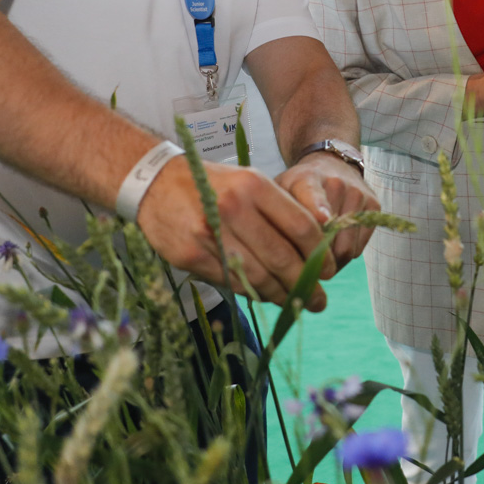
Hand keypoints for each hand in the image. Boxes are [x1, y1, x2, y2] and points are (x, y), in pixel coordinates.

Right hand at [136, 158, 333, 310]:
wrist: (154, 183)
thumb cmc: (210, 183)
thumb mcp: (248, 181)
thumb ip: (279, 211)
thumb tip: (313, 250)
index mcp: (254, 186)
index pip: (301, 228)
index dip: (320, 255)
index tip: (330, 270)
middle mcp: (235, 209)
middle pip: (283, 258)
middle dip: (307, 284)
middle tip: (320, 299)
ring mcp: (211, 235)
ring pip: (259, 276)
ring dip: (282, 295)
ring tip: (296, 302)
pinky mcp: (192, 256)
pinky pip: (233, 283)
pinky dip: (254, 293)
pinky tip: (266, 295)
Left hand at [275, 152, 379, 272]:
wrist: (331, 165)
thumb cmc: (298, 187)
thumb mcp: (279, 193)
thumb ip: (273, 216)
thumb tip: (271, 254)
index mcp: (307, 179)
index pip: (314, 195)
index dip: (318, 208)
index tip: (322, 219)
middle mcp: (337, 184)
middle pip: (330, 237)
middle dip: (314, 260)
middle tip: (302, 266)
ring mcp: (358, 194)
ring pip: (346, 249)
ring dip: (331, 262)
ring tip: (318, 257)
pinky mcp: (374, 206)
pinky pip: (359, 249)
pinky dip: (345, 256)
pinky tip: (333, 246)